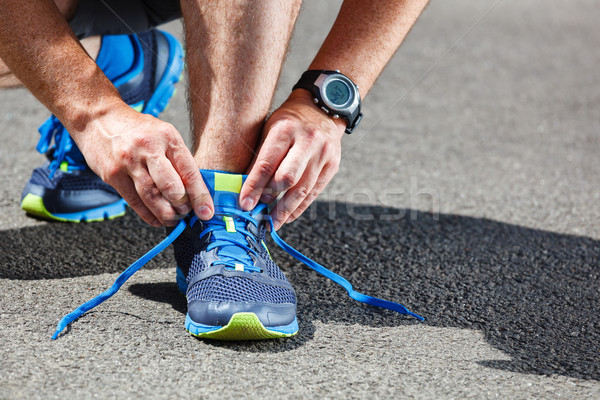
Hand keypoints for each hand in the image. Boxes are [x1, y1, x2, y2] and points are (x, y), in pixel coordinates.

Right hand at [76, 104, 213, 226]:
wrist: (97, 118)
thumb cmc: (137, 130)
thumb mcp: (163, 135)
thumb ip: (178, 160)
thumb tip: (195, 191)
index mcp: (168, 137)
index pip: (189, 172)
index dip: (200, 196)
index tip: (206, 212)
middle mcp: (149, 148)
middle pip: (171, 187)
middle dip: (182, 206)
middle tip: (186, 213)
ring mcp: (129, 162)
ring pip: (152, 197)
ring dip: (166, 214)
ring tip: (173, 219)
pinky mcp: (112, 175)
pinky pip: (134, 201)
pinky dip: (148, 215)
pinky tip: (157, 219)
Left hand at [240, 89, 344, 229]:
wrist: (322, 109)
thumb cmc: (289, 121)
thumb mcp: (269, 129)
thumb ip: (258, 157)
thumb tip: (244, 188)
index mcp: (285, 129)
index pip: (266, 164)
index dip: (253, 187)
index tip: (244, 204)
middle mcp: (307, 141)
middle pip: (287, 179)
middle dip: (270, 200)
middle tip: (257, 214)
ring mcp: (323, 154)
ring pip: (302, 190)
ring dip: (285, 210)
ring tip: (271, 223)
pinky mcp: (332, 166)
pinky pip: (314, 192)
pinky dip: (299, 207)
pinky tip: (288, 216)